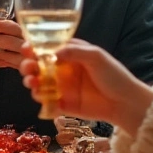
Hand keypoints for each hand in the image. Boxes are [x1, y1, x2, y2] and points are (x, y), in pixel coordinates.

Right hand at [18, 39, 152, 132]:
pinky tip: (40, 96)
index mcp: (71, 54)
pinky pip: (46, 101)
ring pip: (39, 83)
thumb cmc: (114, 75)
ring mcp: (63, 87)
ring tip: (32, 82)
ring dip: (31, 81)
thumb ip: (74, 51)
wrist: (125, 103)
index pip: (48, 47)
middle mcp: (64, 69)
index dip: (34, 47)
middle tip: (27, 68)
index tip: (27, 48)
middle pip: (39, 66)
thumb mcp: (96, 56)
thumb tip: (51, 51)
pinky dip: (40, 99)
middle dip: (29, 65)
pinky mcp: (63, 104)